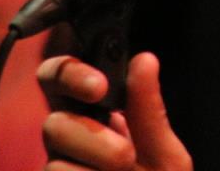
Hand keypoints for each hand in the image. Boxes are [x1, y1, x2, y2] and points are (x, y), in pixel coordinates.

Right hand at [40, 52, 192, 170]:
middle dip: (91, 137)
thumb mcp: (166, 157)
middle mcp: (69, 145)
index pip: (60, 78)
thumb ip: (150, 112)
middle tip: (125, 156)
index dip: (69, 74)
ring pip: (54, 163)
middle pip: (53, 122)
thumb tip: (144, 59)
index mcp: (96, 119)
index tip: (99, 87)